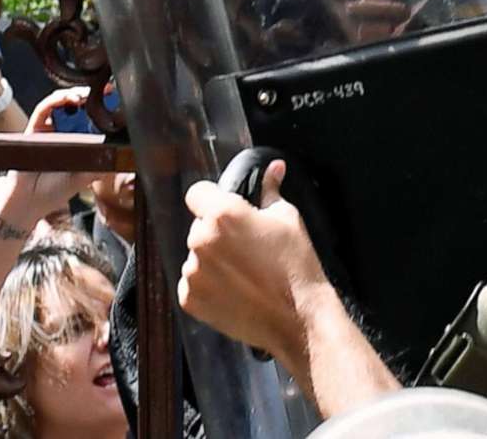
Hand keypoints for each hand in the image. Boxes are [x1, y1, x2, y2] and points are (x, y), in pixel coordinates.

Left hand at [179, 159, 334, 363]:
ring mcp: (192, 273)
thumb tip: (274, 168)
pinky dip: (208, 285)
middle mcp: (200, 240)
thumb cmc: (295, 264)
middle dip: (216, 232)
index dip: (211, 198)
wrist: (297, 317)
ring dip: (211, 260)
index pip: (197, 193)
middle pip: (198, 226)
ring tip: (242, 272)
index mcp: (223, 214)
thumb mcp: (288, 219)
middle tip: (244, 246)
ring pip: (195, 256)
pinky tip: (234, 290)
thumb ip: (271, 190)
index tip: (227, 209)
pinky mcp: (190, 300)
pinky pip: (192, 283)